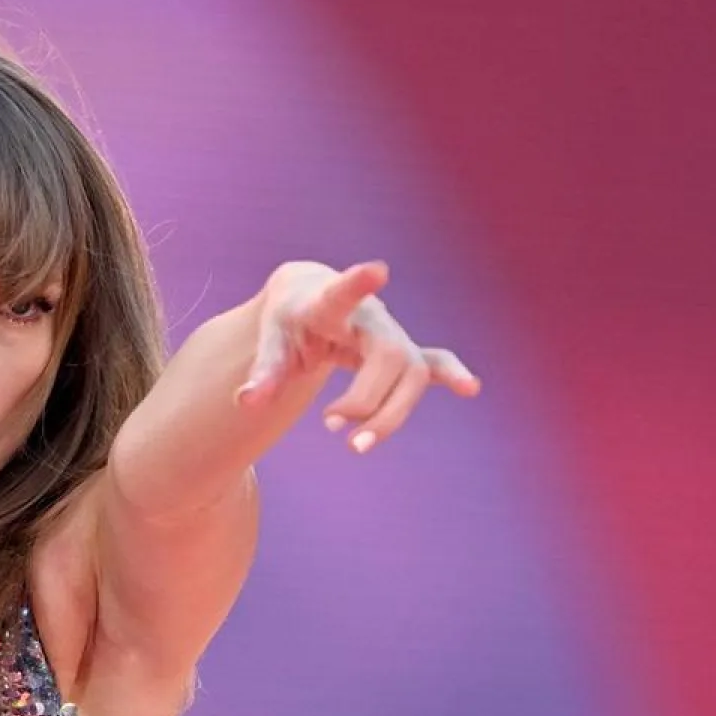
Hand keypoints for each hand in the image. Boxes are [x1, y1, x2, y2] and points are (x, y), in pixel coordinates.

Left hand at [237, 260, 480, 450]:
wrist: (309, 295)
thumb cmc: (288, 319)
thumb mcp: (269, 340)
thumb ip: (263, 372)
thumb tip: (246, 404)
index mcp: (328, 305)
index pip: (341, 294)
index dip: (356, 284)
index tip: (376, 271)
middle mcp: (370, 317)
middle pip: (389, 358)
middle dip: (366, 400)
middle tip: (329, 425)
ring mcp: (390, 334)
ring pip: (411, 374)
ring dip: (390, 415)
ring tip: (354, 444)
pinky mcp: (401, 351)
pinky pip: (433, 362)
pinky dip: (449, 374)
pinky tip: (469, 388)